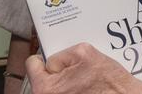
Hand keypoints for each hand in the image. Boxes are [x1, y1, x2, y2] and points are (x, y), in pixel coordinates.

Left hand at [26, 43, 141, 93]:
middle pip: (44, 77)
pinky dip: (74, 90)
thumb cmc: (109, 82)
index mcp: (45, 89)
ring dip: (66, 82)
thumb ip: (61, 54)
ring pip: (56, 87)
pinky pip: (67, 93)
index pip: (32, 64)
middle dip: (57, 72)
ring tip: (83, 81)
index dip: (44, 57)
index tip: (52, 58)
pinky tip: (87, 89)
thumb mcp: (83, 52)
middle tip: (75, 71)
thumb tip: (53, 61)